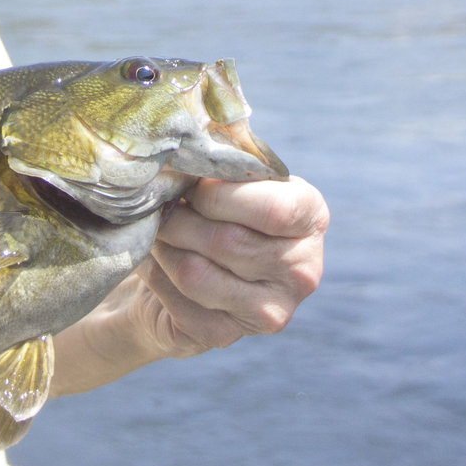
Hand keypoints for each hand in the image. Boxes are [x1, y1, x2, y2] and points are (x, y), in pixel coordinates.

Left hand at [54, 173, 327, 393]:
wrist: (191, 269)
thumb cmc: (212, 208)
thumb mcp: (226, 174)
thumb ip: (220, 152)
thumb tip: (185, 127)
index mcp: (311, 216)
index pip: (274, 208)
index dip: (222, 195)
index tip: (192, 184)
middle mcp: (303, 269)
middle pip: (227, 242)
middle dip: (179, 220)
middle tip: (158, 207)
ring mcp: (271, 311)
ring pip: (198, 275)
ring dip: (164, 248)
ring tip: (155, 232)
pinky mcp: (231, 338)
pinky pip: (181, 304)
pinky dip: (157, 279)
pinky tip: (154, 263)